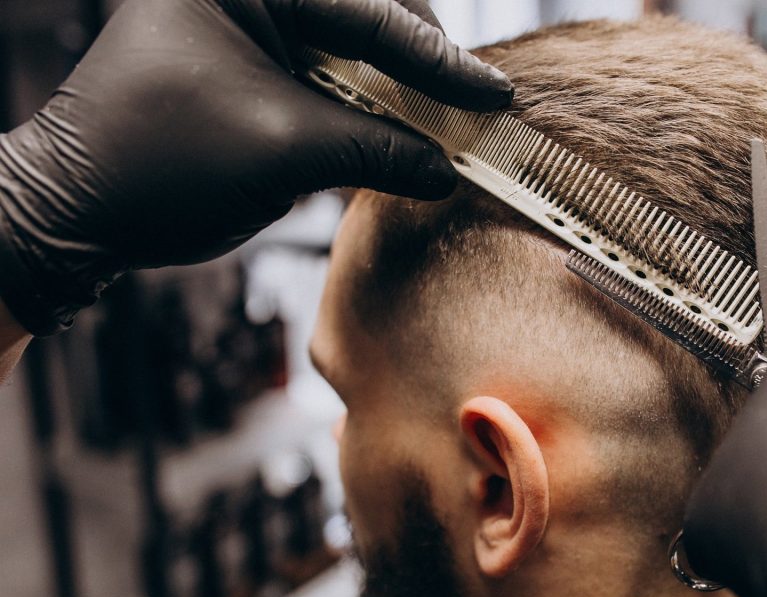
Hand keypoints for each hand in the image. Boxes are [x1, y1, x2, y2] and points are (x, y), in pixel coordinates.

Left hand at [0, 0, 511, 335]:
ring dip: (401, 96)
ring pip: (354, 54)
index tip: (491, 93)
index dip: (436, 59)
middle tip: (475, 111)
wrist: (82, 213)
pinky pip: (331, 86)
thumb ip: (373, 151)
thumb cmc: (158, 166)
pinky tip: (407, 142)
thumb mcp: (280, 151)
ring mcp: (254, 32)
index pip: (363, 14)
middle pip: (366, 21)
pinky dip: (370, 118)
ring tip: (450, 130)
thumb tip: (445, 169)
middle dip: (422, 68)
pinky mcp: (257, 74)